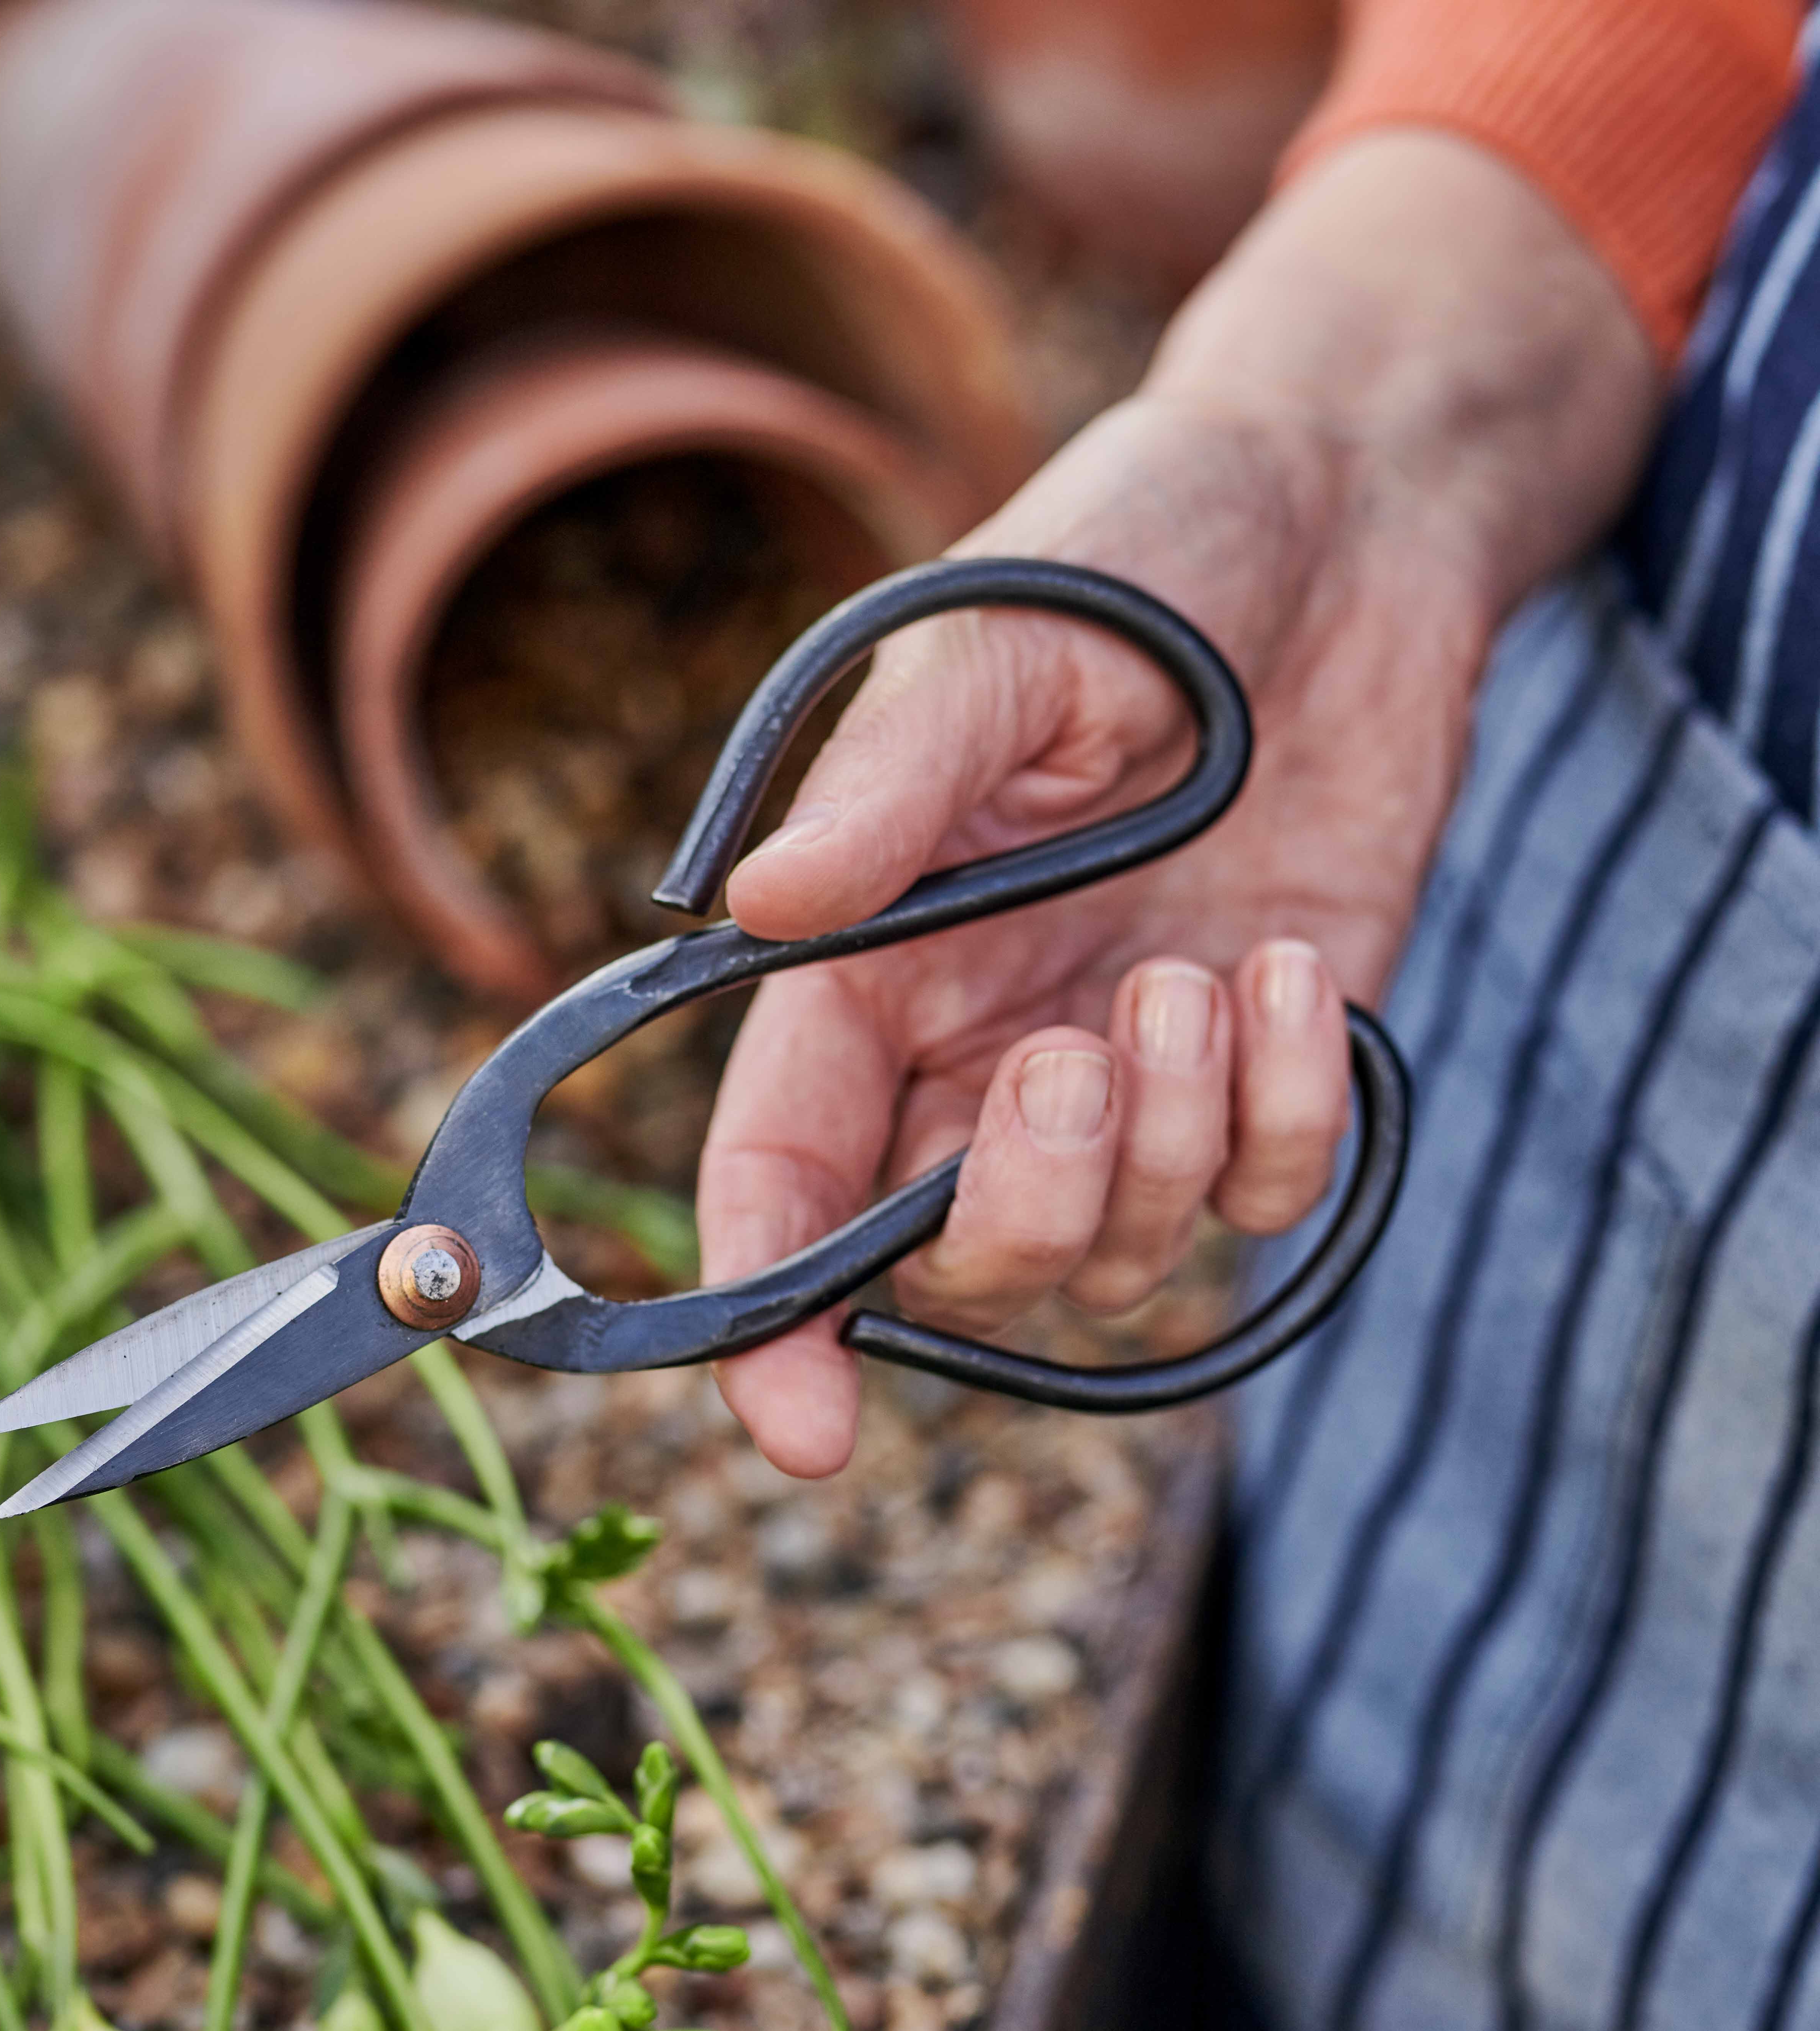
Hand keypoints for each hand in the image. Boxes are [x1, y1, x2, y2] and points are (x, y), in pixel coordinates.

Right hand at [697, 132, 1658, 1474]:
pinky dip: (1288, 1117)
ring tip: (1201, 975)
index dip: (767, 1322)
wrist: (1348, 524)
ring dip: (1165, 1147)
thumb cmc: (1143, 559)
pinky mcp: (1265, 1072)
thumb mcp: (997, 647)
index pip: (782, 1182)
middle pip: (953, 1263)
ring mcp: (1126, 1077)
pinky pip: (1264, 1201)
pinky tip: (1295, 975)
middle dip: (1019, 1211)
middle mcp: (979, 1049)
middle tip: (1078, 1055)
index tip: (800, 1433)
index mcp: (869, 969)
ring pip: (1115, 1258)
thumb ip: (885, 793)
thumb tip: (755, 906)